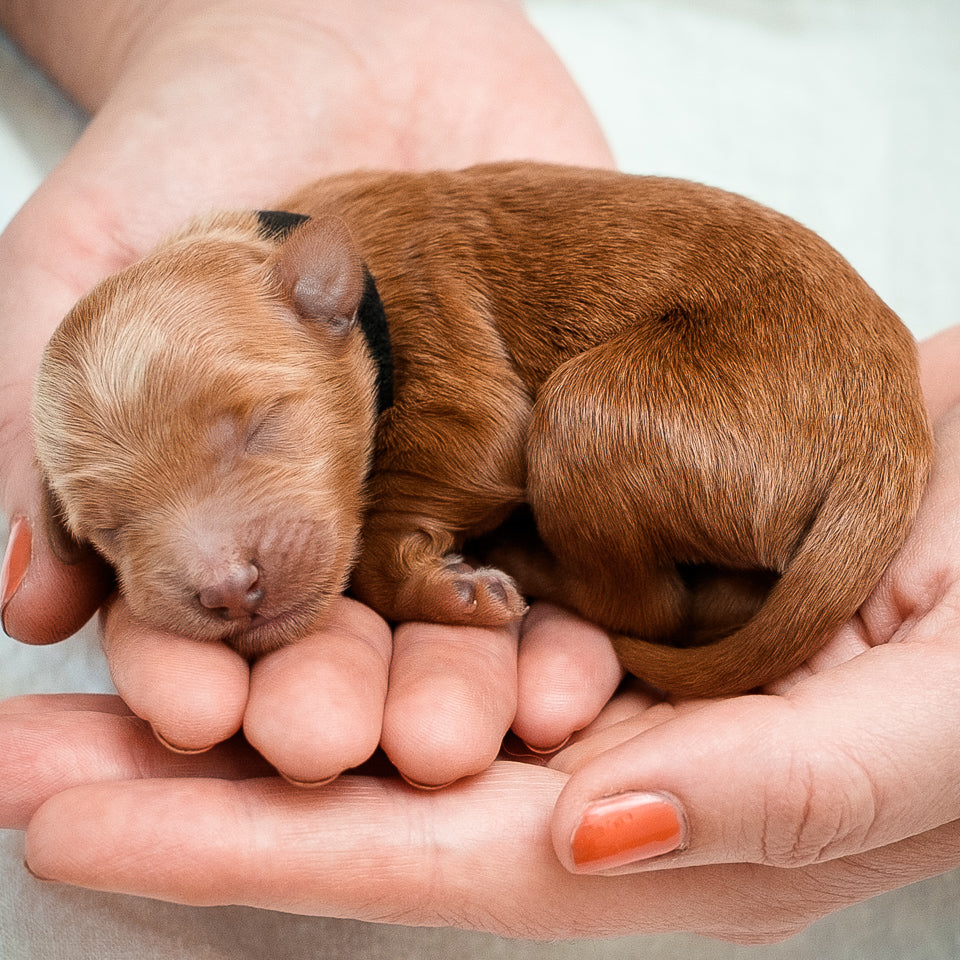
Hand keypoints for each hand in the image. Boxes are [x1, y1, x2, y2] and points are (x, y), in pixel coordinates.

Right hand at [0, 0, 613, 781]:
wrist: (359, 38)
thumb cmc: (201, 131)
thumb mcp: (91, 245)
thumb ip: (45, 401)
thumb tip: (22, 594)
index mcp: (221, 491)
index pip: (201, 619)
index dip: (193, 673)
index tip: (202, 712)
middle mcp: (337, 507)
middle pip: (342, 642)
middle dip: (342, 700)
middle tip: (349, 742)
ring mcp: (450, 480)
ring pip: (465, 614)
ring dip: (470, 681)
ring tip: (483, 727)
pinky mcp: (548, 442)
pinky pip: (570, 533)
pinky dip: (580, 597)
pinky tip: (585, 652)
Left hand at [5, 338, 959, 942]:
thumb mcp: (916, 733)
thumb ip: (760, 803)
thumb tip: (584, 842)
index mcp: (660, 839)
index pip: (414, 860)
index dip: (238, 851)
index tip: (73, 824)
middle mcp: (598, 771)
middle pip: (361, 783)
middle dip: (191, 772)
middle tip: (32, 740)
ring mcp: (585, 674)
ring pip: (385, 690)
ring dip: (253, 675)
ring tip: (108, 652)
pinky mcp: (591, 585)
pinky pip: (442, 604)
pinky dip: (345, 603)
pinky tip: (263, 585)